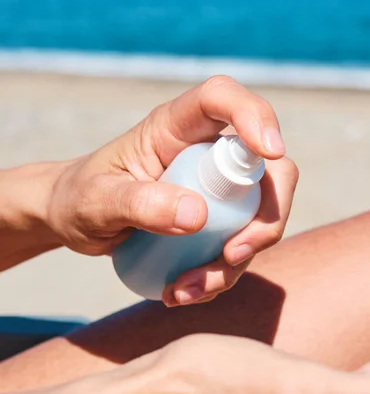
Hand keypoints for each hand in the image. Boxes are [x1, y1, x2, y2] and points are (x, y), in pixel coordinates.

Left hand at [44, 76, 297, 305]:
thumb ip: (140, 203)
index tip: (270, 151)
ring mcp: (219, 190)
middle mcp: (207, 155)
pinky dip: (220, 277)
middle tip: (232, 254)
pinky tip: (181, 292)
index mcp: (176, 127)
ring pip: (260, 220)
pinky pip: (241, 250)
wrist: (75, 221)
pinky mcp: (220, 221)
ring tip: (183, 291)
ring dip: (234, 263)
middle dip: (266, 218)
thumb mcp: (97, 201)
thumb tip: (197, 215)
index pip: (224, 100)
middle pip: (268, 170)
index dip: (256, 116)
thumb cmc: (80, 197)